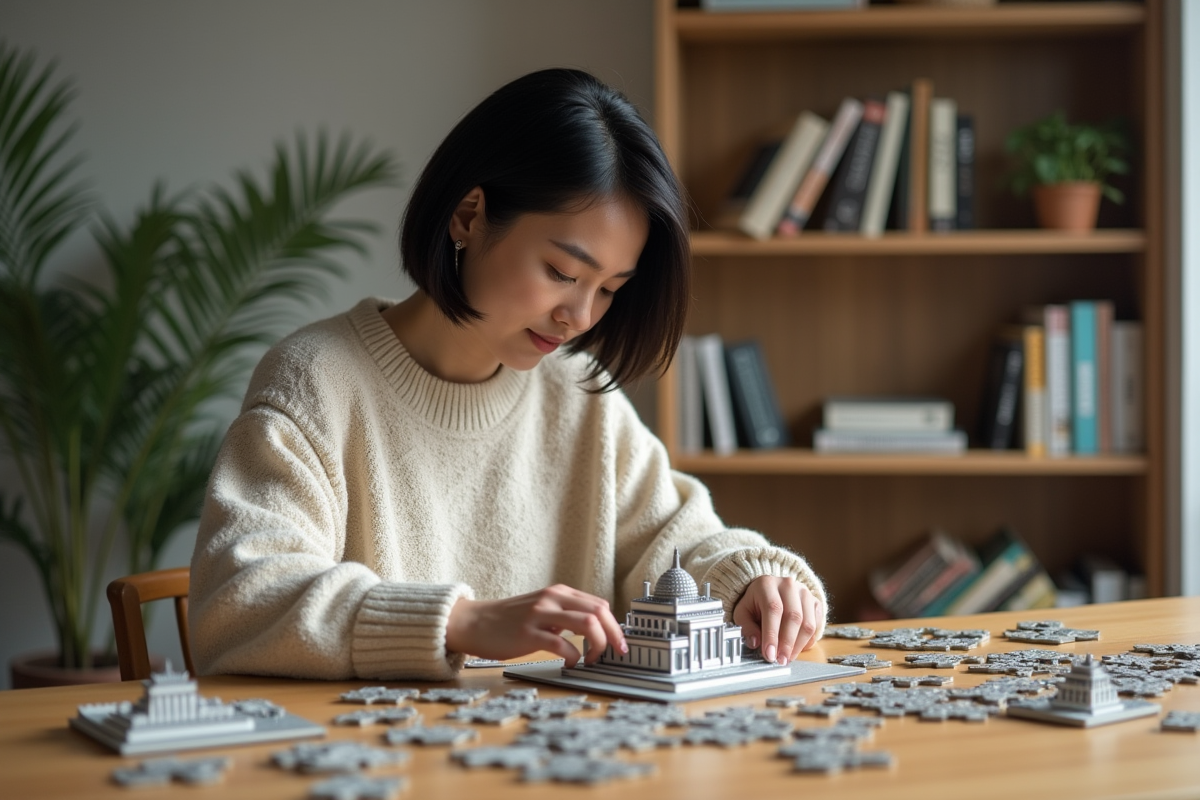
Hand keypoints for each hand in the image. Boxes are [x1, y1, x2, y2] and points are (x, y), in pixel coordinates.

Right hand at [445, 584, 627, 665]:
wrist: (474, 622)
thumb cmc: (508, 620)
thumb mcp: (541, 609)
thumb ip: (564, 614)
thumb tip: (594, 629)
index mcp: (558, 593)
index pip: (599, 604)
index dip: (614, 625)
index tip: (618, 642)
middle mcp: (552, 599)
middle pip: (599, 612)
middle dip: (614, 635)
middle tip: (615, 653)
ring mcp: (540, 615)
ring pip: (587, 624)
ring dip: (597, 645)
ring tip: (591, 659)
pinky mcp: (529, 634)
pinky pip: (563, 645)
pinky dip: (573, 658)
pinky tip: (569, 665)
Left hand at [732, 576, 823, 664]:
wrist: (770, 590)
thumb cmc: (755, 603)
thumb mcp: (743, 612)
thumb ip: (747, 627)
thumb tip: (755, 643)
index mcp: (767, 584)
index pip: (773, 609)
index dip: (772, 634)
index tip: (769, 654)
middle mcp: (789, 586)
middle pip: (794, 617)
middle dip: (787, 643)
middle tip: (780, 660)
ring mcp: (805, 593)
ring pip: (807, 623)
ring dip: (798, 645)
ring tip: (787, 657)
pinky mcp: (815, 602)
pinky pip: (816, 625)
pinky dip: (808, 641)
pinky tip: (797, 648)